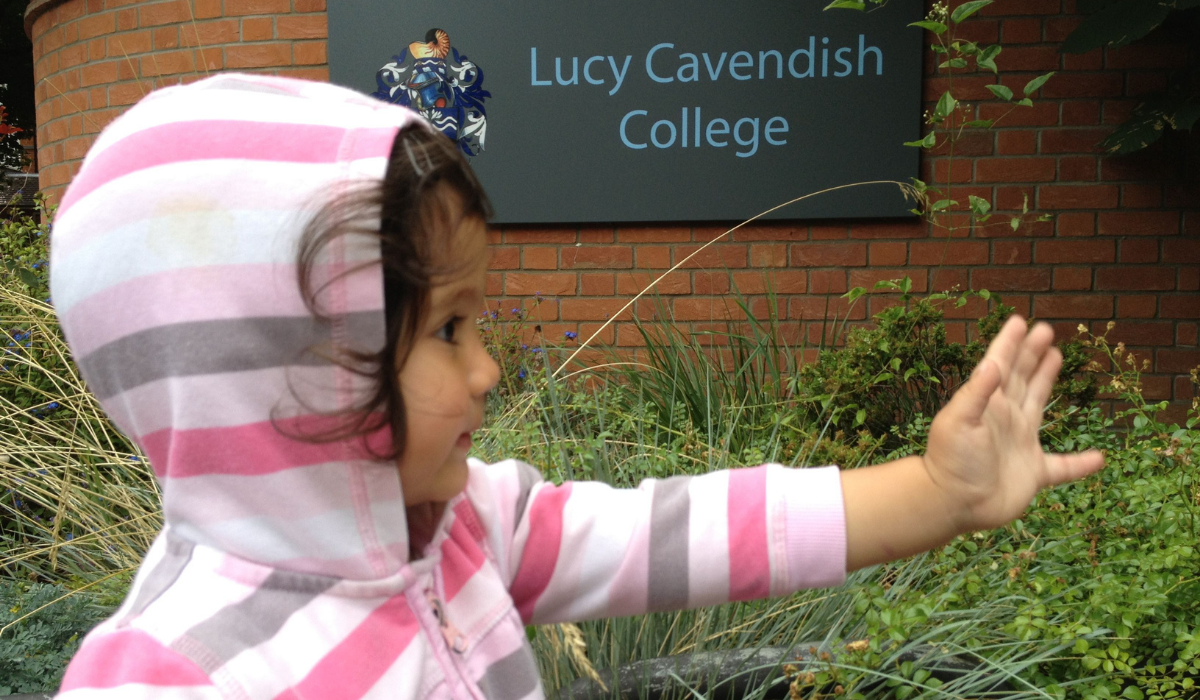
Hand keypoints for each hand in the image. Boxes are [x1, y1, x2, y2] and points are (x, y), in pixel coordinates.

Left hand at [923, 314, 1104, 532]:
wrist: (952, 503)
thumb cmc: (951, 461)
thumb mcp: (958, 421)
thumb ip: (976, 393)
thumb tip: (992, 362)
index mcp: (987, 404)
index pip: (1000, 365)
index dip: (1010, 343)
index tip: (1020, 321)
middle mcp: (1005, 419)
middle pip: (1022, 378)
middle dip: (1032, 353)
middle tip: (1045, 330)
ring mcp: (1019, 444)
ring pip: (1038, 405)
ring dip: (1046, 380)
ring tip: (1056, 356)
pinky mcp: (1032, 472)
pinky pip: (1062, 468)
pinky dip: (1080, 464)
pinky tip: (1098, 459)